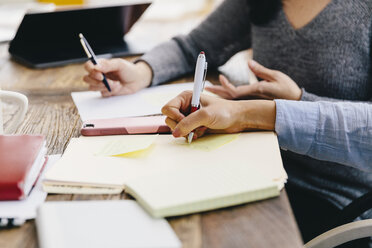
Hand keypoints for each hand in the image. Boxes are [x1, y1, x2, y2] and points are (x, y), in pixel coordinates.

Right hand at [83, 58, 151, 96]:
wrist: (137, 80)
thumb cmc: (129, 70)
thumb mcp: (120, 64)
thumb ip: (108, 64)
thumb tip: (96, 67)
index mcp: (100, 65)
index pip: (88, 66)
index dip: (90, 70)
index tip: (100, 75)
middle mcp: (99, 74)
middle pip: (87, 78)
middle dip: (97, 81)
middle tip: (108, 81)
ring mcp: (101, 83)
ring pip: (92, 87)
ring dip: (104, 86)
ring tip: (116, 83)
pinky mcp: (105, 91)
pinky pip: (102, 93)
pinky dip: (110, 91)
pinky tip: (118, 87)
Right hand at [161, 91, 275, 138]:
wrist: (237, 119)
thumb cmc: (225, 111)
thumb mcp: (205, 115)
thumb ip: (188, 123)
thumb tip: (175, 133)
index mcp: (186, 97)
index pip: (168, 108)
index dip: (174, 116)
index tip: (185, 120)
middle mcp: (185, 106)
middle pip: (169, 119)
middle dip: (179, 126)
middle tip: (192, 128)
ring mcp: (189, 116)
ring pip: (175, 127)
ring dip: (185, 132)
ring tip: (198, 131)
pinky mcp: (193, 125)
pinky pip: (184, 133)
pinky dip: (190, 135)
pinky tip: (201, 133)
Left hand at [205, 60, 301, 99]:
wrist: (296, 105)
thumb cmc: (288, 90)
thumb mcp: (276, 76)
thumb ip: (261, 71)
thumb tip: (249, 63)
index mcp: (256, 91)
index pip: (236, 91)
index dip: (226, 85)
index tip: (220, 78)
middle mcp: (251, 98)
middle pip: (230, 96)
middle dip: (218, 91)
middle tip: (206, 87)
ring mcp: (252, 101)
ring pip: (233, 99)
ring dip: (222, 94)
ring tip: (211, 89)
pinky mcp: (254, 102)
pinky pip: (239, 100)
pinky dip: (230, 96)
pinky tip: (224, 93)